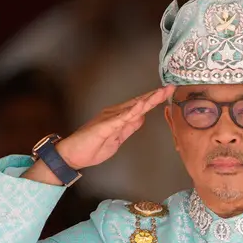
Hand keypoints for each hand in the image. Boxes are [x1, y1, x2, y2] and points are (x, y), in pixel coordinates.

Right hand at [55, 85, 174, 169]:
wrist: (72, 155)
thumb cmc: (92, 148)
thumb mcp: (117, 139)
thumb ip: (129, 128)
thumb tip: (141, 119)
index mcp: (119, 118)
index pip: (140, 107)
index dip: (154, 100)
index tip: (167, 93)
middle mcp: (114, 114)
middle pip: (139, 103)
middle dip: (155, 96)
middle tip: (170, 88)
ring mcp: (109, 119)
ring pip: (133, 107)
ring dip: (148, 100)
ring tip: (161, 93)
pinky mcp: (104, 126)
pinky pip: (121, 118)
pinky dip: (132, 112)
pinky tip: (142, 106)